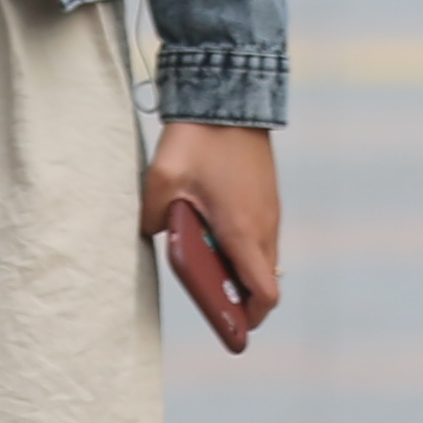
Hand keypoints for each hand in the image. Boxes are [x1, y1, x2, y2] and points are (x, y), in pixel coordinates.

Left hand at [143, 120, 282, 333]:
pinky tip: (217, 232)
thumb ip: (152, 215)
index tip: (234, 326)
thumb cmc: (197, 140)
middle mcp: (263, 225)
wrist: (229, 97)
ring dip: (245, 270)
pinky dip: (247, 246)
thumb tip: (152, 232)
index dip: (252, 317)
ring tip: (210, 263)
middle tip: (213, 298)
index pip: (263, 293)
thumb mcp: (161, 179)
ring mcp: (270, 210)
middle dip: (243, 297)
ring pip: (266, 258)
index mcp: (241, 231)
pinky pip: (263, 235)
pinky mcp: (268, 196)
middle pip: (266, 281)